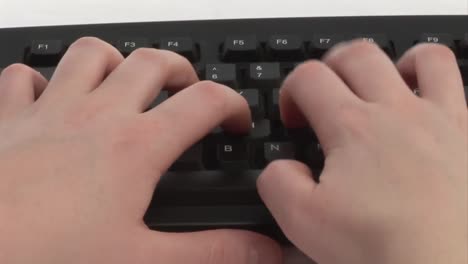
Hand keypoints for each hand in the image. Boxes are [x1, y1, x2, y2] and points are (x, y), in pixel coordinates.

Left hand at [0, 37, 280, 263]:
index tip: (237, 120)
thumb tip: (259, 250)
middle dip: (181, 69)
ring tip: (128, 83)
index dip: (232, 105)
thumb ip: (210, 253)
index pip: (203, 103)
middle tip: (189, 91)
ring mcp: (47, 111)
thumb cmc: (45, 257)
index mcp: (134, 146)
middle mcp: (94, 116)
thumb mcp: (142, 262)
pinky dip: (42, 78)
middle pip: (152, 62)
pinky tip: (50, 99)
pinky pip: (24, 76)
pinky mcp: (5, 121)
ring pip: (92, 54)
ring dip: (117, 61)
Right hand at [257, 41, 466, 263]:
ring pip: (422, 59)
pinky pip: (462, 87)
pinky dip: (440, 84)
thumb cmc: (384, 248)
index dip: (290, 91)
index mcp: (352, 128)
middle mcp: (398, 112)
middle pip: (358, 55)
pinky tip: (428, 106)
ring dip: (395, 63)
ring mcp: (441, 120)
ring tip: (383, 85)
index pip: (308, 78)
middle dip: (332, 66)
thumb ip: (278, 183)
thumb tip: (282, 167)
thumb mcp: (303, 221)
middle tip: (326, 94)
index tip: (293, 119)